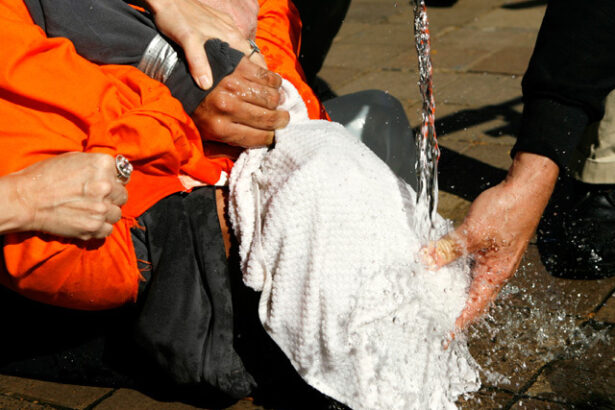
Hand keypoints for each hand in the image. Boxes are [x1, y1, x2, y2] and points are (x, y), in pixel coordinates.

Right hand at [8, 152, 128, 239]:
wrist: (25, 199)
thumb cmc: (45, 176)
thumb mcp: (74, 159)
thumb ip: (97, 166)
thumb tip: (112, 172)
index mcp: (103, 165)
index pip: (123, 174)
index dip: (114, 180)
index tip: (106, 184)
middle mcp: (106, 185)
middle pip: (122, 195)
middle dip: (111, 197)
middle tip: (95, 199)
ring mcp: (101, 208)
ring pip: (117, 213)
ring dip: (106, 213)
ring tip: (90, 211)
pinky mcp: (94, 227)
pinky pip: (108, 229)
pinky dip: (100, 227)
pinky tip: (87, 221)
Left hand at [145, 0, 257, 88]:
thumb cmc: (176, 18)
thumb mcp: (188, 41)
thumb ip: (198, 62)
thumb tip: (207, 85)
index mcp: (231, 36)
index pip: (256, 59)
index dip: (262, 75)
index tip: (264, 91)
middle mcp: (233, 30)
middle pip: (251, 55)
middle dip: (256, 73)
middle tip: (254, 93)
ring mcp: (225, 25)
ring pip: (242, 48)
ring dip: (245, 64)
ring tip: (243, 83)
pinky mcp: (217, 23)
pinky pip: (232, 41)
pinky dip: (235, 54)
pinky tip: (227, 64)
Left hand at [191, 56, 289, 147]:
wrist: (177, 73)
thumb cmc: (192, 108)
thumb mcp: (202, 135)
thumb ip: (223, 148)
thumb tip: (245, 155)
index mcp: (220, 128)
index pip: (259, 137)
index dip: (272, 138)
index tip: (275, 135)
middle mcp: (229, 107)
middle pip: (269, 118)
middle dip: (281, 121)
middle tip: (283, 119)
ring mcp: (234, 85)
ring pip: (271, 97)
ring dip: (278, 101)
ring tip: (277, 103)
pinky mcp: (238, 66)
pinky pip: (267, 76)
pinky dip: (274, 82)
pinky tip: (272, 86)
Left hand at [421, 152, 558, 329]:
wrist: (526, 188)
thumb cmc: (507, 211)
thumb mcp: (472, 233)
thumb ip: (448, 249)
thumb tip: (426, 262)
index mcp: (495, 275)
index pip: (473, 308)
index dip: (457, 323)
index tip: (443, 336)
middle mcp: (495, 271)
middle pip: (470, 296)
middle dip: (451, 305)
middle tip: (430, 313)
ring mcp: (493, 259)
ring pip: (469, 279)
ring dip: (451, 284)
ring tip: (431, 291)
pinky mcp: (490, 246)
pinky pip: (469, 263)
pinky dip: (455, 266)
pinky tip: (441, 262)